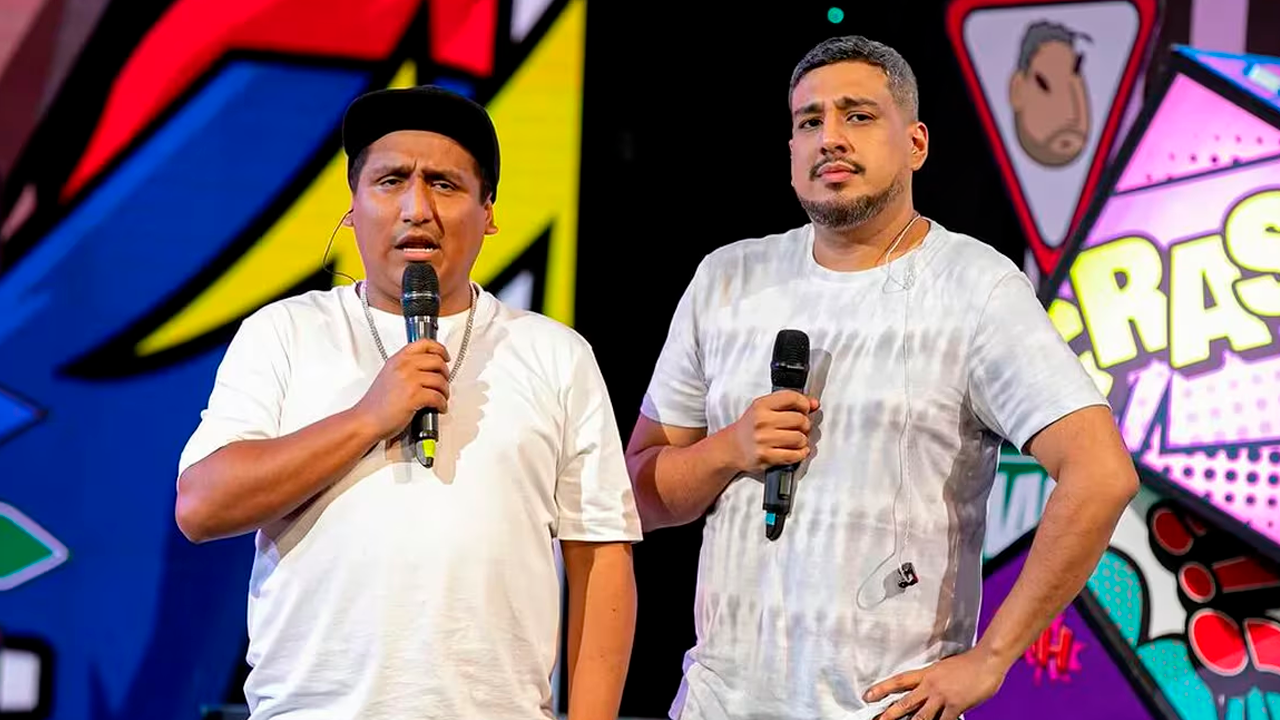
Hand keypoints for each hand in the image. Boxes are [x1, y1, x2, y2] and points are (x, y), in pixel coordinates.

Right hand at [353, 338, 450, 439]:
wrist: (366, 419)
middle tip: (444, 382)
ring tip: (442, 398)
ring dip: (445, 391)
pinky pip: (438, 397)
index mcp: (398, 360)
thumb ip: (405, 368)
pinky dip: (442, 404)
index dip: (439, 349)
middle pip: (437, 361)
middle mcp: (404, 366)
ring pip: (440, 380)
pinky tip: (439, 408)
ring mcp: (409, 381)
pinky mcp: (414, 396)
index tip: (445, 356)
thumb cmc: (376, 403)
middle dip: (445, 373)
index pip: (424, 344)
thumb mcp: (388, 376)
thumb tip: (426, 370)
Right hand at [723, 390, 818, 473]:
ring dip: (802, 441)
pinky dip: (800, 453)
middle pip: (800, 420)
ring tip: (796, 440)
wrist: (731, 447)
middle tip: (800, 427)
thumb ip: (789, 403)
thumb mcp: (764, 408)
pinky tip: (796, 450)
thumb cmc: (751, 427)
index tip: (805, 409)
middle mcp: (762, 421)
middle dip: (804, 425)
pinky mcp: (766, 457)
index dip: (804, 404)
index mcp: (761, 405)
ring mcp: (763, 440)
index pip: (792, 398)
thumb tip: (814, 404)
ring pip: (800, 438)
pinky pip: (795, 455)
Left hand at [867, 648, 1007, 719]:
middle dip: (889, 714)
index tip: (867, 695)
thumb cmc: (969, 664)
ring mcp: (942, 696)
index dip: (881, 689)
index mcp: (926, 673)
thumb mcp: (943, 668)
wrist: (986, 660)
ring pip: (920, 716)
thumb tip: (926, 692)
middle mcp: (930, 685)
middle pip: (905, 702)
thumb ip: (933, 681)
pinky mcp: (955, 706)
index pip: (899, 681)